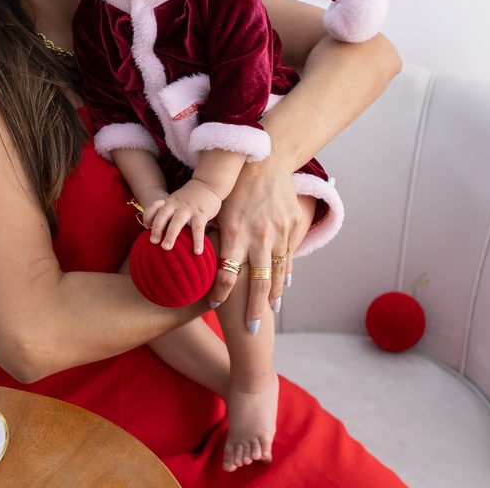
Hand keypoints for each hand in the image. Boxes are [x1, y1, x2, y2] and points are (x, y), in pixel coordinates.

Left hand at [144, 179, 221, 254]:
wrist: (208, 184)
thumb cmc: (190, 197)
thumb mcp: (177, 200)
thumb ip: (169, 212)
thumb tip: (159, 233)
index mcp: (169, 202)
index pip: (154, 207)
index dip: (148, 216)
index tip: (145, 227)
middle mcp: (176, 204)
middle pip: (163, 215)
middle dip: (156, 228)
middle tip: (153, 241)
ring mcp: (188, 208)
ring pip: (177, 221)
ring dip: (171, 234)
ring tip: (166, 248)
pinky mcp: (201, 213)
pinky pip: (198, 228)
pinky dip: (198, 240)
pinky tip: (197, 251)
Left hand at [207, 157, 311, 326]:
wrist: (265, 161)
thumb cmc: (236, 187)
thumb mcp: (220, 210)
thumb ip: (212, 235)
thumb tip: (197, 257)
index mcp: (235, 232)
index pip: (227, 272)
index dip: (220, 291)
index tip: (213, 304)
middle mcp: (259, 235)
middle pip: (258, 282)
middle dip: (254, 308)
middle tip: (251, 329)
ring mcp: (279, 232)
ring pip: (278, 272)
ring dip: (274, 294)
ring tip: (270, 312)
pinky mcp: (292, 225)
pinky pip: (289, 255)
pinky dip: (286, 272)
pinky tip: (283, 286)